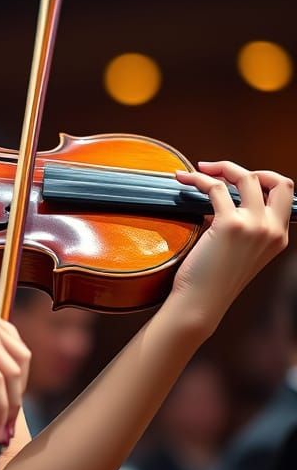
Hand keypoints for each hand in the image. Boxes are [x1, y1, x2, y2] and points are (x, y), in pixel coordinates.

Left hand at [168, 161, 291, 328]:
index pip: (284, 193)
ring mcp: (254, 226)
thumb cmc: (212, 280)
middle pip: (277, 180)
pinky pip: (215, 187)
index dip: (263, 179)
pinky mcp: (231, 225)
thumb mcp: (241, 250)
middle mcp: (272, 230)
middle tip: (220, 170)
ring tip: (198, 170)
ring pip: (246, 177)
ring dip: (220, 167)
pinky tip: (185, 180)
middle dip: (250, 169)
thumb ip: (243, 224)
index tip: (237, 179)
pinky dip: (198, 179)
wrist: (201, 302)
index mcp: (278, 236)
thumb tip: (222, 195)